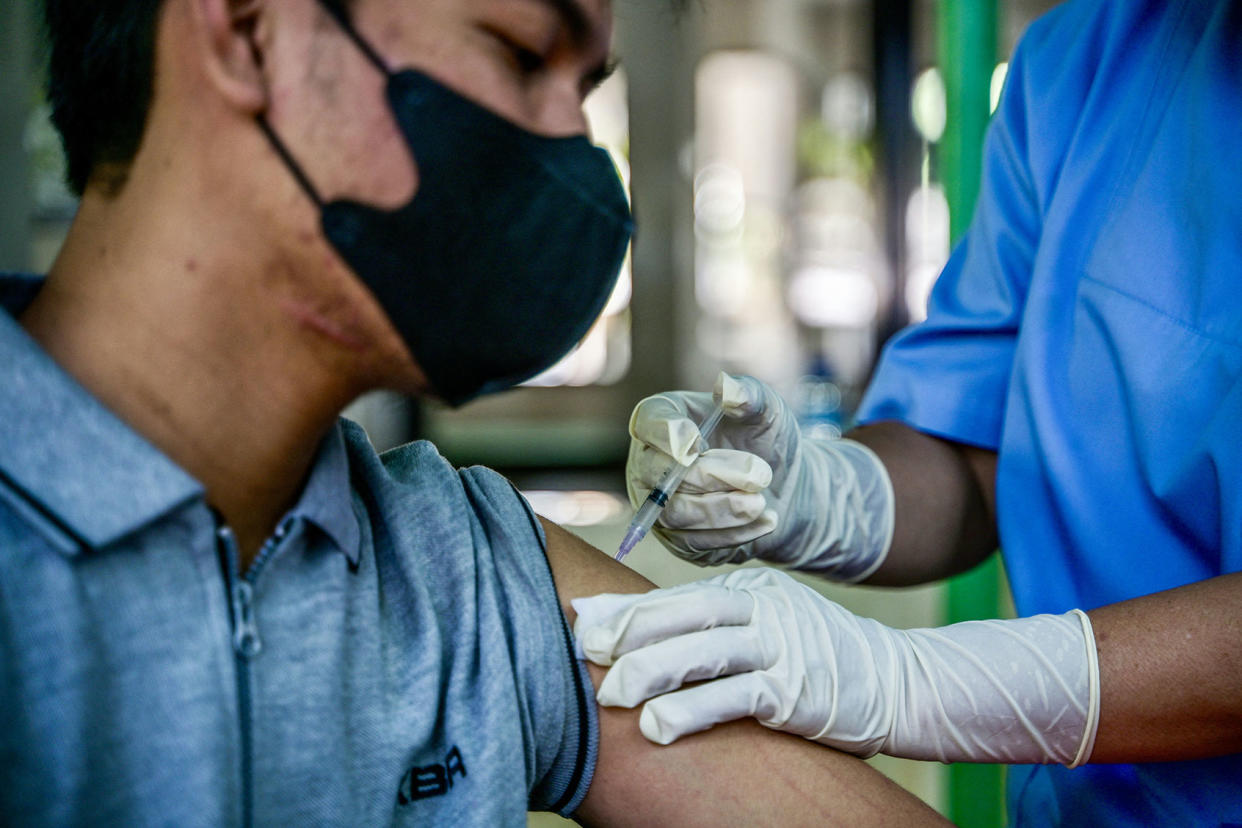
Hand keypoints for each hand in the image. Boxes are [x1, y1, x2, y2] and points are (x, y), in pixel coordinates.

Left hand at [574, 567, 1099, 764]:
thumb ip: (700, 626)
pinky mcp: (795, 687)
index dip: (623, 613)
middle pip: (680, 614)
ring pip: (702, 652)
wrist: (896, 679)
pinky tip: (660, 727)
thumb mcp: (759, 627)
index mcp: (745, 589)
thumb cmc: (810, 656)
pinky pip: (734, 696)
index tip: (579, 629)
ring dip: (651, 673)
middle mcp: (760, 607)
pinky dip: (692, 710)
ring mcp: (780, 644)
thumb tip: (620, 627)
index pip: (673, 596)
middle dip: (627, 637)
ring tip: (611, 697)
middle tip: (584, 658)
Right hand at [625, 372, 893, 579]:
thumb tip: (725, 386)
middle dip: (712, 475)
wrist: (785, 488)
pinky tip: (765, 519)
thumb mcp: (767, 411)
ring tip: (762, 500)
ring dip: (724, 508)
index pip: (648, 423)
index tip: (696, 441)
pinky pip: (695, 542)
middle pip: (660, 474)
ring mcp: (660, 506)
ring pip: (676, 513)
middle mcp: (650, 463)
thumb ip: (748, 395)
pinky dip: (734, 533)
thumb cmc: (766, 440)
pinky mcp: (679, 540)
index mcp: (664, 420)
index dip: (667, 434)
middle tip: (760, 473)